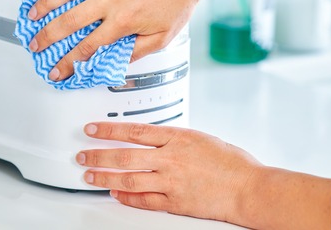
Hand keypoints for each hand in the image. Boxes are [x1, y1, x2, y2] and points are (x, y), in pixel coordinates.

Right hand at [27, 0, 218, 80]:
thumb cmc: (177, 0)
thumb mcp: (162, 38)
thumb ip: (136, 52)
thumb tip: (115, 63)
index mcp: (122, 21)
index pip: (87, 47)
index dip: (69, 63)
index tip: (58, 71)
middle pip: (69, 21)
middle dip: (47, 37)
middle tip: (35, 45)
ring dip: (44, 3)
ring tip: (31, 14)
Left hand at [76, 122, 262, 223]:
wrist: (248, 188)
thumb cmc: (233, 163)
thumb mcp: (202, 138)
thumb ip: (177, 139)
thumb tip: (156, 140)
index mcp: (178, 138)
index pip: (134, 130)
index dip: (109, 130)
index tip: (92, 129)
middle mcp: (171, 159)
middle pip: (124, 155)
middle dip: (98, 154)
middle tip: (82, 154)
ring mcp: (171, 181)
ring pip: (128, 178)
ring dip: (104, 177)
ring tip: (90, 175)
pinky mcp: (174, 202)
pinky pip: (143, 200)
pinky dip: (126, 197)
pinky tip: (115, 193)